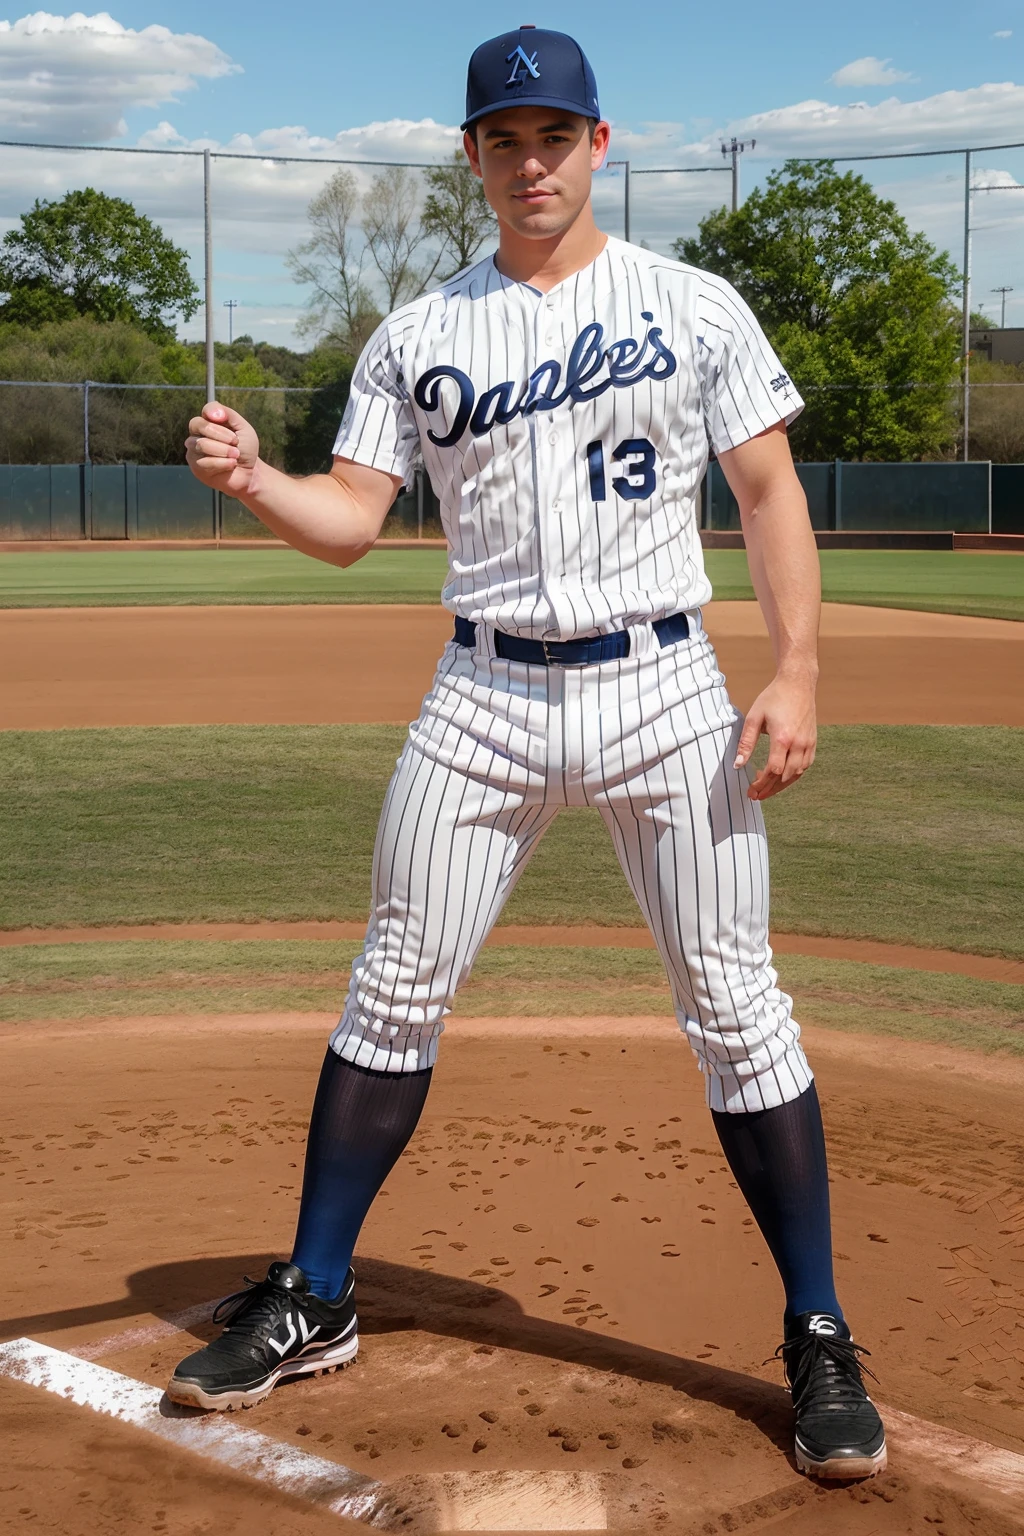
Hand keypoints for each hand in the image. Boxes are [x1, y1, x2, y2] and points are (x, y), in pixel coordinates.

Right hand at [185, 402, 260, 496]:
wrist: (250, 472)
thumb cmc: (245, 449)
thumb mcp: (244, 429)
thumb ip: (229, 415)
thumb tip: (214, 412)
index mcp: (210, 421)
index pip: (206, 410)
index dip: (213, 412)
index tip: (222, 418)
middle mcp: (198, 434)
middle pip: (199, 425)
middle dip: (222, 435)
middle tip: (236, 443)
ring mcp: (195, 450)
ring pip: (201, 444)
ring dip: (224, 451)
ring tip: (235, 456)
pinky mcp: (196, 467)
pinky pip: (204, 461)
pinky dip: (223, 463)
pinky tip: (230, 465)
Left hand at [733, 673, 816, 800]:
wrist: (798, 683)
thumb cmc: (774, 697)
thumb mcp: (754, 717)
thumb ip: (746, 743)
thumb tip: (737, 764)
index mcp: (783, 738)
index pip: (773, 770)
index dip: (761, 784)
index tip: (750, 790)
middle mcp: (799, 743)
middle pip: (785, 777)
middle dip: (769, 789)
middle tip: (755, 795)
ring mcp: (808, 743)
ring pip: (797, 774)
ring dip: (781, 785)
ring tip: (766, 789)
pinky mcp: (813, 742)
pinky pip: (805, 766)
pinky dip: (793, 775)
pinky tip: (782, 776)